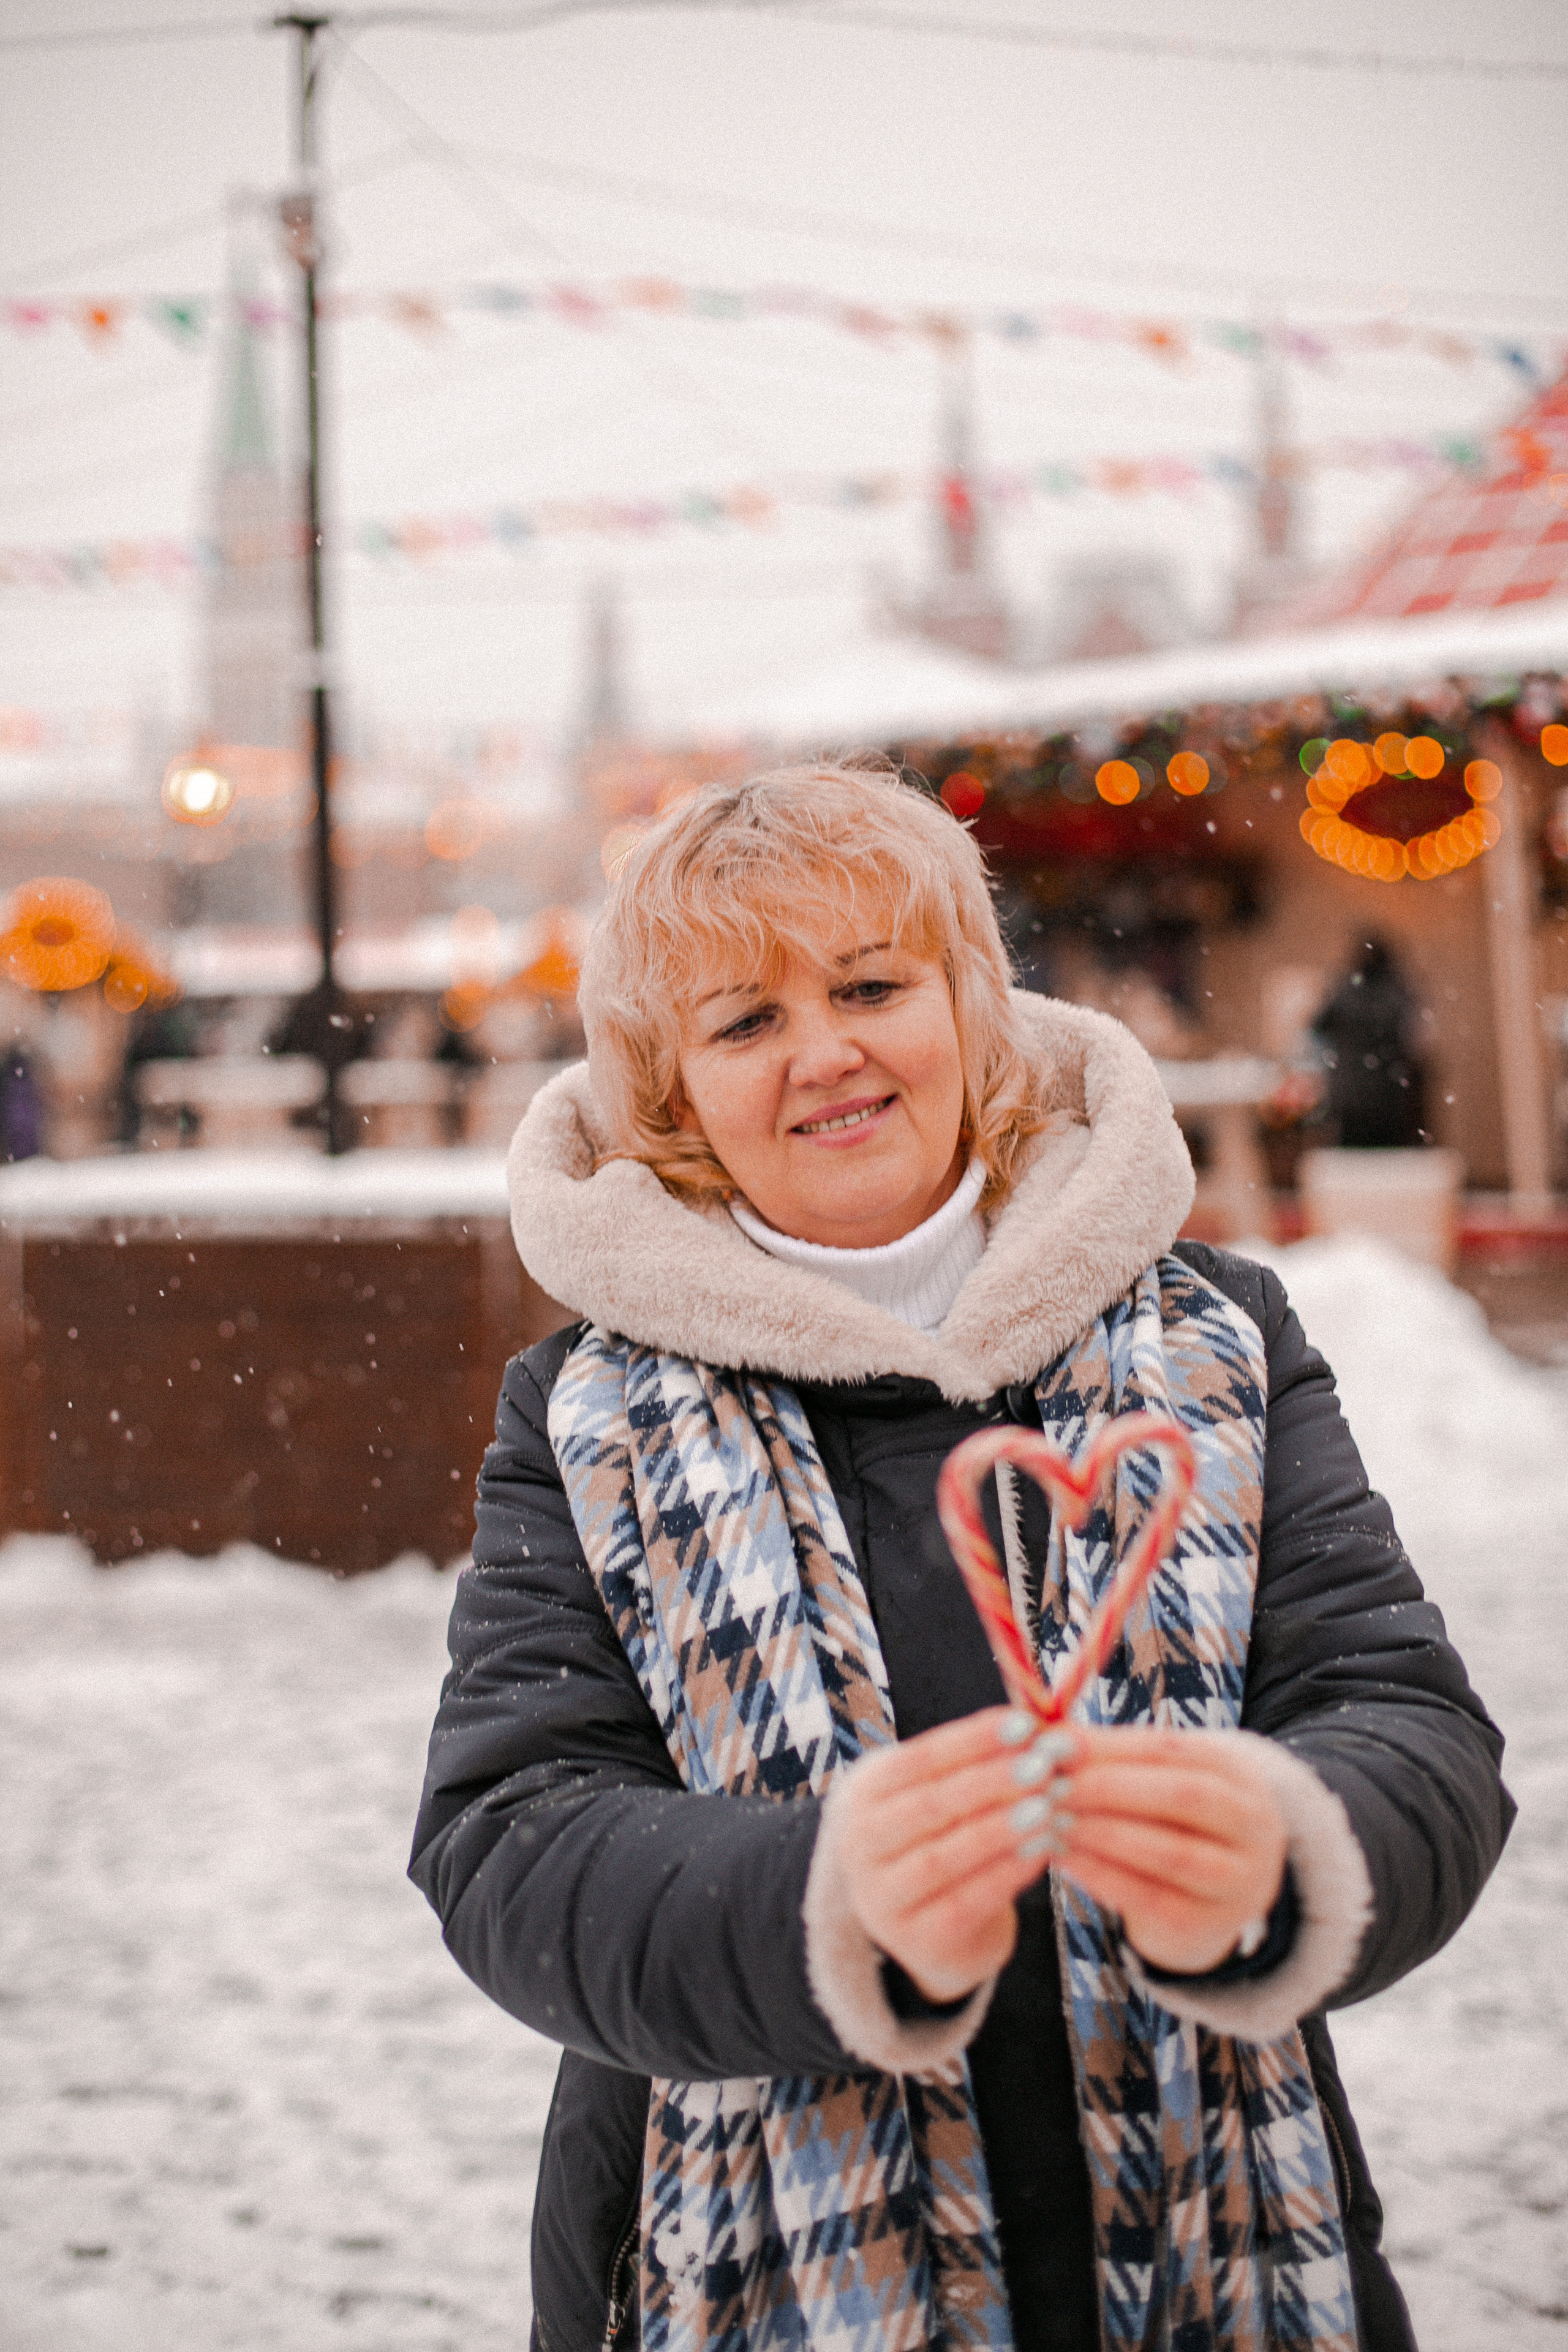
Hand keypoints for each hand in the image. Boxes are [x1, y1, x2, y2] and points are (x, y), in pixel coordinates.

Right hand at [836, 1708, 1080, 2003]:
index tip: (1024, 1722)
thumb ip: (973, 1765)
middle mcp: (859, 1846)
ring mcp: (882, 1898)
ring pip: (945, 1856)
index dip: (972, 1739)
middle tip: (1044, 1763)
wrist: (928, 1930)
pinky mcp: (916, 1941)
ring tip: (1050, 1805)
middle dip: (993, 1780)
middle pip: (931, 1805)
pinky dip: (1008, 1872)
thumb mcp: (939, 1796)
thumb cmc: (941, 1841)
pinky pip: (967, 1901)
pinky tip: (1044, 1849)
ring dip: (1003, 1827)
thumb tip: (1035, 1728)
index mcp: (862, 1795)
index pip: (918, 1759)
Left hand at [1049, 1725, 1287, 1974]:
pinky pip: (1152, 1900)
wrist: (1217, 1896)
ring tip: (1051, 1821)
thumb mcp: (1158, 1781)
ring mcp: (1237, 1879)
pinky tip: (1064, 1859)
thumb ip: (1111, 1757)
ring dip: (1102, 1833)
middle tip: (1049, 1785)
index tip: (1054, 1743)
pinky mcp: (1208, 1925)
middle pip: (1182, 1796)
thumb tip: (1047, 1734)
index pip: (1172, 1748)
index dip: (1110, 1746)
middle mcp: (1250, 1824)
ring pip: (1172, 1852)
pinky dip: (1102, 1877)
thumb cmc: (1174, 1822)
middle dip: (1108, 1788)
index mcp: (1235, 1772)